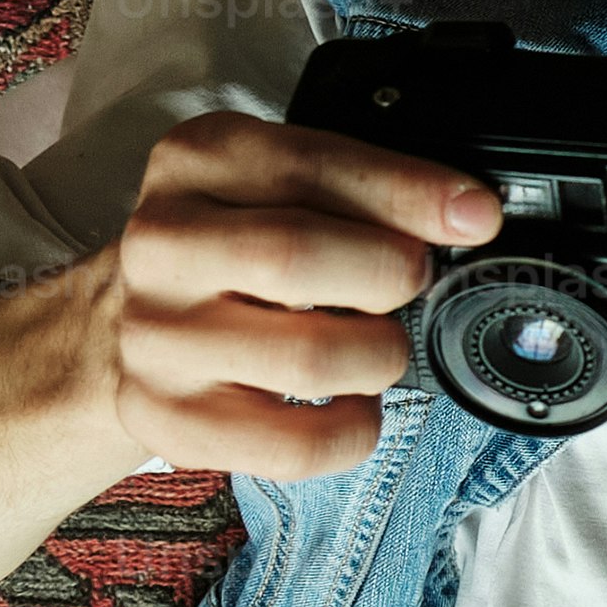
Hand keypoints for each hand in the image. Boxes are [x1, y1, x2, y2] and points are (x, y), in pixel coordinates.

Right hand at [96, 112, 498, 481]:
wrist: (131, 322)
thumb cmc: (233, 247)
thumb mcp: (282, 184)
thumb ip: (367, 186)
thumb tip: (469, 215)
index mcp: (196, 161)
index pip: (310, 165)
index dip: (407, 192)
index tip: (476, 216)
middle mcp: (160, 244)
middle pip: (295, 257)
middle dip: (387, 275)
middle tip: (406, 283)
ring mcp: (155, 337)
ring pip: (306, 359)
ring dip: (377, 356)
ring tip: (374, 345)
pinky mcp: (166, 417)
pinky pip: (292, 444)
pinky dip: (351, 430)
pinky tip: (352, 403)